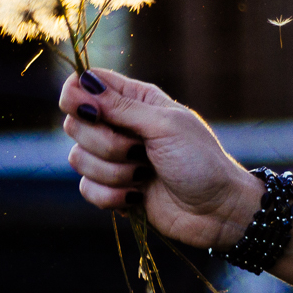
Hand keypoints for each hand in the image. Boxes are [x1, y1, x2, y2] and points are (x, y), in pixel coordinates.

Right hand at [59, 69, 259, 249]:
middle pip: (76, 124)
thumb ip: (121, 107)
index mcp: (135, 100)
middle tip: (138, 150)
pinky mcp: (112, 189)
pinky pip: (87, 188)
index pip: (86, 84)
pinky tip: (138, 196)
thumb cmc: (200, 161)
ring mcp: (114, 159)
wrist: (216, 210)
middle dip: (105, 143)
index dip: (76, 95)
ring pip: (78, 159)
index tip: (89, 111)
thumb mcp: (165, 126)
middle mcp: (119, 126)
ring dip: (113, 172)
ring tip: (145, 175)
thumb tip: (83, 82)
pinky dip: (112, 196)